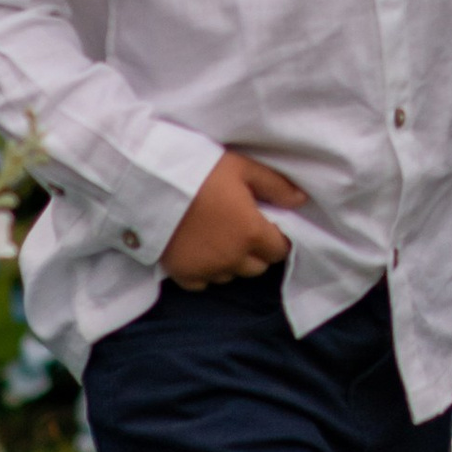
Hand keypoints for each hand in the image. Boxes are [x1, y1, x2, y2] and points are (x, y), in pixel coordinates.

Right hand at [162, 149, 307, 287]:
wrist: (150, 184)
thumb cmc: (201, 171)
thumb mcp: (243, 168)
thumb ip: (275, 186)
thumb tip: (301, 200)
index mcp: (252, 233)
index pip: (279, 250)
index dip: (277, 238)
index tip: (268, 226)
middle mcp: (233, 258)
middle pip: (257, 267)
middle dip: (257, 252)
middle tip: (244, 229)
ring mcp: (207, 270)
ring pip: (231, 276)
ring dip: (232, 262)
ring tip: (220, 238)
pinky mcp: (182, 275)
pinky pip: (203, 283)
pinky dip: (205, 272)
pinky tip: (199, 251)